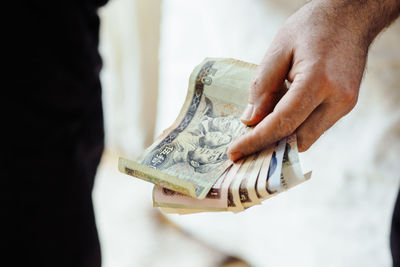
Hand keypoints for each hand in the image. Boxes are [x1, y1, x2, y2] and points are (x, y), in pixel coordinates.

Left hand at [228, 0, 383, 160]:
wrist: (352, 15)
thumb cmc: (313, 26)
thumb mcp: (279, 48)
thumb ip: (262, 86)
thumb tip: (250, 120)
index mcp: (318, 81)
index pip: (282, 123)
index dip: (255, 141)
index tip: (234, 153)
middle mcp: (337, 99)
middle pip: (297, 139)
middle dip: (267, 148)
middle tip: (241, 151)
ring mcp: (345, 104)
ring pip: (307, 138)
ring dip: (281, 139)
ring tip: (255, 134)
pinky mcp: (346, 105)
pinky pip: (315, 127)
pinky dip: (294, 128)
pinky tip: (276, 120)